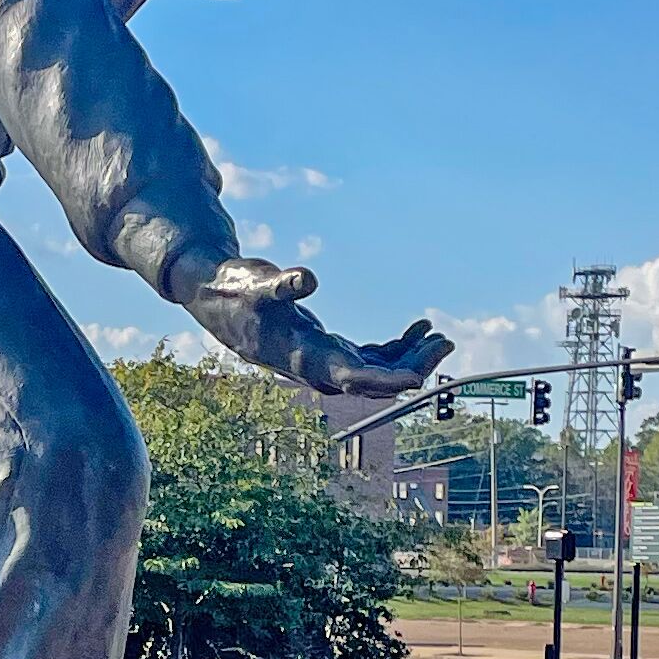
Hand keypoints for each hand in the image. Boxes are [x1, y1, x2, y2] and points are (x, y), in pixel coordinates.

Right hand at [176, 253, 454, 396]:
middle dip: (411, 366)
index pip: (352, 377)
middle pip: (372, 380)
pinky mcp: (325, 350)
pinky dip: (393, 349)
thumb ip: (282, 284)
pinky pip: (368, 359)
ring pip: (375, 372)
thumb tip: (308, 278)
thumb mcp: (257, 282)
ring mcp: (323, 360)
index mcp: (302, 355)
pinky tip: (415, 331)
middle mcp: (316, 366)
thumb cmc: (236, 289)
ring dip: (408, 359)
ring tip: (438, 336)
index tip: (419, 375)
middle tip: (444, 342)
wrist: (214, 298)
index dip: (386, 379)